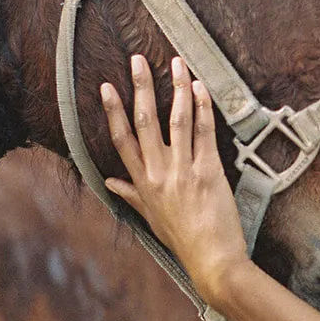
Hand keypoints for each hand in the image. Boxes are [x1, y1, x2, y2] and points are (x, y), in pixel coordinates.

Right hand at [100, 54, 249, 306]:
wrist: (212, 260)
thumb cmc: (182, 239)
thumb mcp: (150, 218)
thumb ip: (129, 195)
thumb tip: (108, 181)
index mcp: (142, 183)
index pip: (122, 139)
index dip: (113, 111)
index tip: (107, 86)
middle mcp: (159, 173)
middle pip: (145, 120)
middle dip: (141, 86)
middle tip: (137, 60)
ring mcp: (183, 170)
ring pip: (177, 120)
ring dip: (176, 87)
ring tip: (176, 63)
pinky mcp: (209, 171)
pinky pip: (204, 132)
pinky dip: (202, 107)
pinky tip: (200, 88)